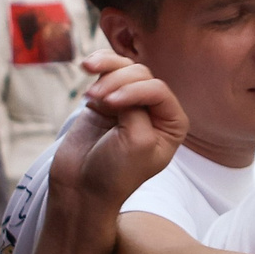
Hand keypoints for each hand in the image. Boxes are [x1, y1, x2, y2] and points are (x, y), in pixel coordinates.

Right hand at [52, 50, 187, 208]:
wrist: (82, 188)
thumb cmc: (115, 173)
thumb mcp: (138, 142)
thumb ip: (137, 107)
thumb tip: (122, 82)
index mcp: (172, 124)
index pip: (158, 90)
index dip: (134, 91)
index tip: (110, 105)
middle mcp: (155, 111)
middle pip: (140, 75)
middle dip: (116, 82)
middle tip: (94, 99)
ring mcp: (130, 104)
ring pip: (123, 68)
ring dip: (106, 70)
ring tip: (87, 83)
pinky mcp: (106, 101)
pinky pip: (107, 71)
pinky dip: (98, 65)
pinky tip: (86, 65)